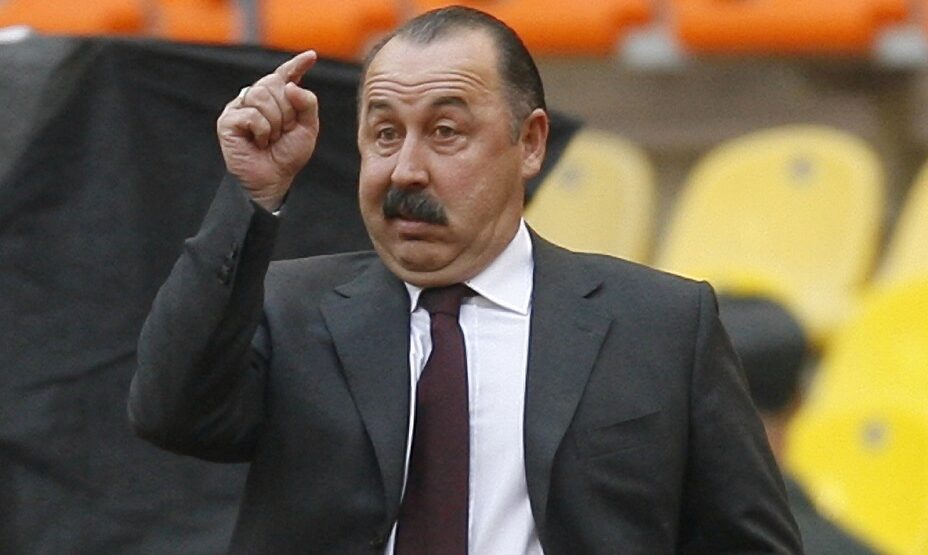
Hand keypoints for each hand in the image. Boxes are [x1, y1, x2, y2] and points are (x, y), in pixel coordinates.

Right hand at [217, 50, 319, 211]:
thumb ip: (307, 104)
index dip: (297, 65)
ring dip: (275, 122)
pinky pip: (252, 114)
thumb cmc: (287, 156)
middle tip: (282, 133)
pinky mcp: (228, 120)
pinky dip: (262, 131)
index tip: (311, 56)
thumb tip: (291, 85)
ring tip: (270, 139)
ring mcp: (239, 107)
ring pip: (262, 96)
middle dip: (287, 111)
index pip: (286, 75)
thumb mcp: (307, 129)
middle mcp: (255, 98)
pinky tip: (259, 143)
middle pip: (275, 84)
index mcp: (276, 99)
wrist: (272, 180)